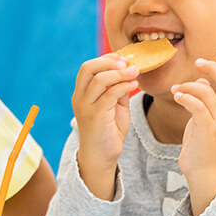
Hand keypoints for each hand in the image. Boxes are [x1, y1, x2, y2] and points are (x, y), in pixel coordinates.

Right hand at [73, 53, 139, 199]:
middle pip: (88, 68)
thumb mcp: (115, 105)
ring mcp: (86, 106)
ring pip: (99, 79)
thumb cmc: (109, 130)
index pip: (88, 67)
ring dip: (120, 73)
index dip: (107, 59)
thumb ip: (119, 89)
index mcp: (82, 93)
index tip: (124, 59)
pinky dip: (123, 86)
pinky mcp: (95, 115)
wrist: (101, 156)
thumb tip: (129, 73)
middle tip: (128, 63)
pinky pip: (109, 94)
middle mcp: (80, 97)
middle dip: (109, 62)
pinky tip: (134, 85)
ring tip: (135, 73)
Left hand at [171, 53, 215, 215]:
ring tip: (176, 89)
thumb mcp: (207, 119)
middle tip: (198, 61)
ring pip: (209, 92)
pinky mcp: (206, 130)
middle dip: (214, 68)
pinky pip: (198, 107)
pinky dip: (186, 97)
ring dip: (190, 85)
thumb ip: (207, 100)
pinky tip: (176, 95)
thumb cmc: (203, 146)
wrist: (205, 173)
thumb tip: (201, 80)